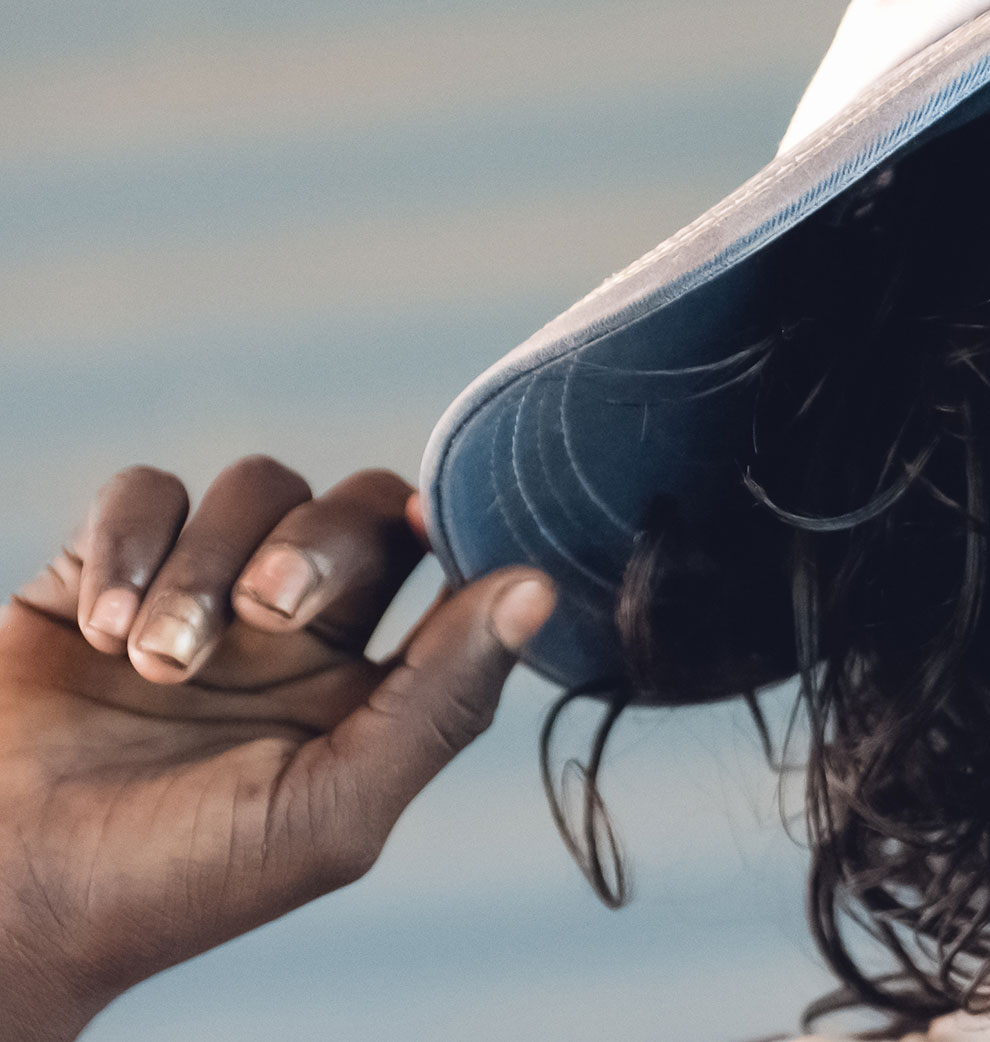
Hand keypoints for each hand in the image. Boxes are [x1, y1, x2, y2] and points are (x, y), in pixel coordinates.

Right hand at [0, 457, 554, 1040]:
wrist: (4, 897)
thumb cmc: (178, 878)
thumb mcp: (333, 807)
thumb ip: (441, 697)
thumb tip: (540, 587)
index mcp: (369, 684)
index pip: (441, 565)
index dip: (447, 528)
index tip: (424, 530)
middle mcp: (297, 629)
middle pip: (356, 509)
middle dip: (316, 545)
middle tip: (265, 615)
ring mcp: (201, 592)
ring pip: (253, 488)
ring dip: (205, 565)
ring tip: (153, 664)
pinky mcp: (103, 571)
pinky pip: (144, 492)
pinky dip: (129, 544)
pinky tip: (103, 629)